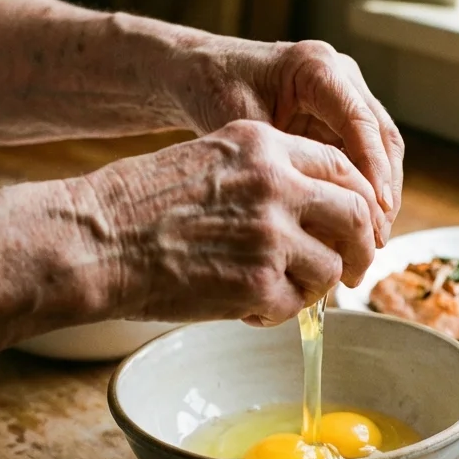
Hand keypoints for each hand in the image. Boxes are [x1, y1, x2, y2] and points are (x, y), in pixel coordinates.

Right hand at [78, 120, 377, 325]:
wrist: (96, 240)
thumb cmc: (139, 203)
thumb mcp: (209, 158)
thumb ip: (265, 173)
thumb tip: (312, 209)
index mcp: (264, 146)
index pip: (341, 166)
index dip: (358, 199)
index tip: (358, 224)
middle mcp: (276, 185)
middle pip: (356, 215)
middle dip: (362, 248)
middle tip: (355, 270)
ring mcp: (271, 236)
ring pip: (331, 268)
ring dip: (313, 286)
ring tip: (279, 291)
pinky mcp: (259, 285)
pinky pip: (295, 306)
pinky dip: (277, 313)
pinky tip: (246, 307)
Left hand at [173, 36, 403, 242]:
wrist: (202, 75)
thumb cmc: (213, 91)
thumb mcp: (238, 126)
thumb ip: (277, 161)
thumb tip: (313, 214)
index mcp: (317, 67)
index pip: (360, 122)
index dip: (373, 169)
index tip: (375, 210)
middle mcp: (341, 75)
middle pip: (382, 136)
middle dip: (384, 189)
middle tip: (376, 237)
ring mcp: (345, 95)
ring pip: (381, 148)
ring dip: (380, 194)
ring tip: (372, 239)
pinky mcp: (340, 117)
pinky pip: (363, 156)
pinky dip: (364, 190)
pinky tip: (356, 226)